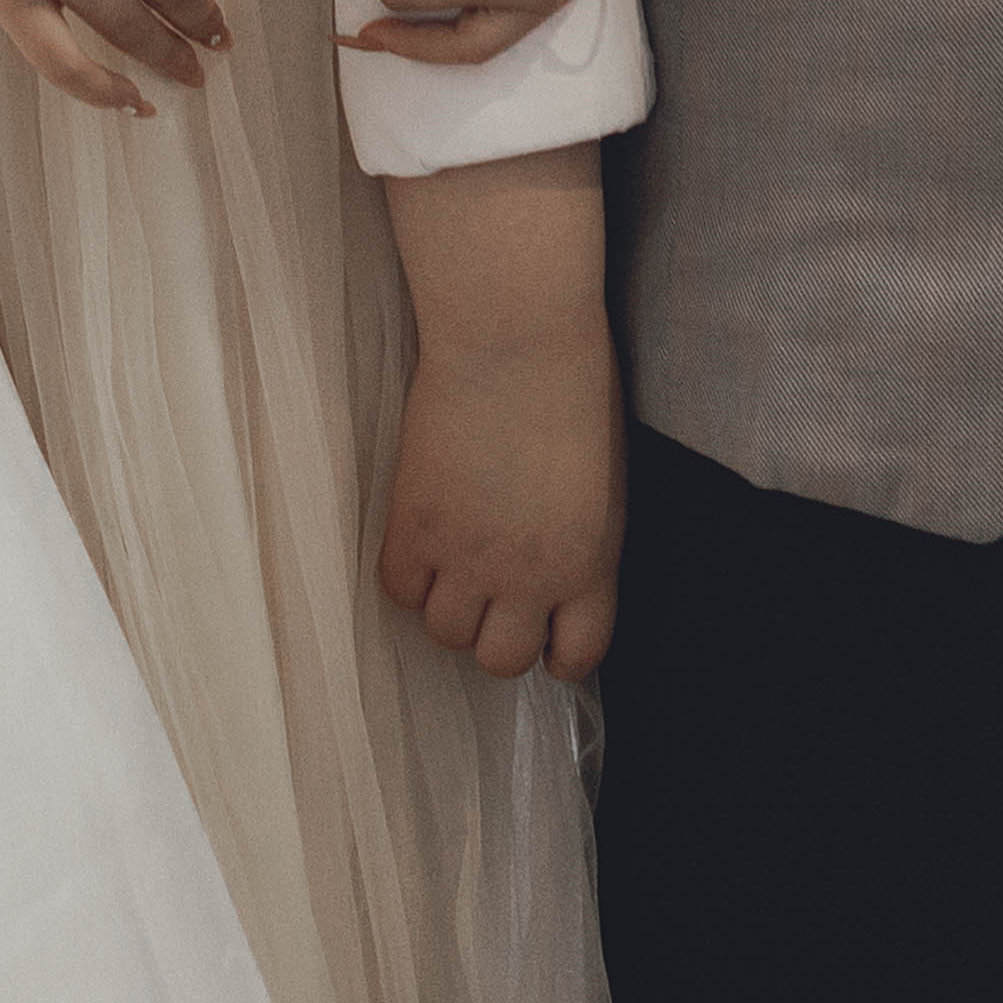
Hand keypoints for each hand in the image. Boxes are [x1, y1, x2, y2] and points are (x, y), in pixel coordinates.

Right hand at [378, 312, 625, 679]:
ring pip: (445, 633)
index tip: (542, 638)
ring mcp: (468, 556)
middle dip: (494, 636)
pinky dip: (406, 577)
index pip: (577, 654)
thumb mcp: (605, 489)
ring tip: (447, 568)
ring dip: (446, 608)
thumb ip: (583, 546)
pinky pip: (397, 587)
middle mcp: (531, 579)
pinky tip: (417, 546)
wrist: (517, 343)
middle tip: (487, 599)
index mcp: (591, 569)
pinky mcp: (415, 524)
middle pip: (500, 659)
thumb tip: (553, 572)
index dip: (555, 653)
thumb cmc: (574, 394)